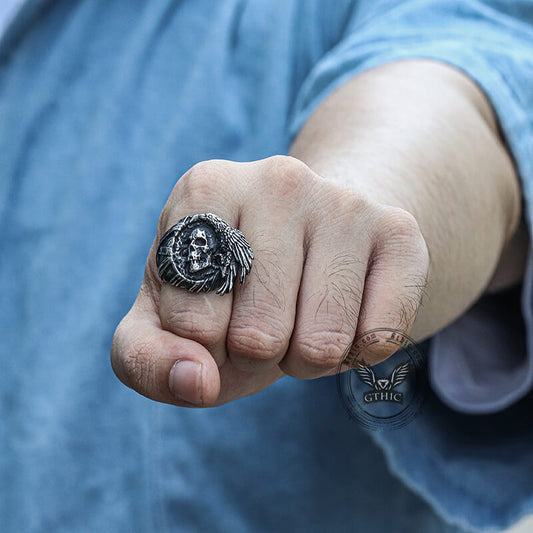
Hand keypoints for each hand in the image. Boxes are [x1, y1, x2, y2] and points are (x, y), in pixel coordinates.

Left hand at [111, 155, 428, 406]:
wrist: (308, 242)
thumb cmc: (232, 286)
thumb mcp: (168, 319)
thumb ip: (149, 358)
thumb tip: (194, 380)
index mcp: (205, 188)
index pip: (189, 321)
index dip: (204, 344)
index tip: (219, 310)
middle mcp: (278, 179)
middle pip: (259, 335)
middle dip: (257, 353)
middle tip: (266, 316)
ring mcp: (344, 201)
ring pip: (322, 343)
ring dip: (306, 357)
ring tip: (303, 313)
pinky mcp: (399, 232)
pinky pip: (379, 338)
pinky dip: (355, 353)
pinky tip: (346, 312)